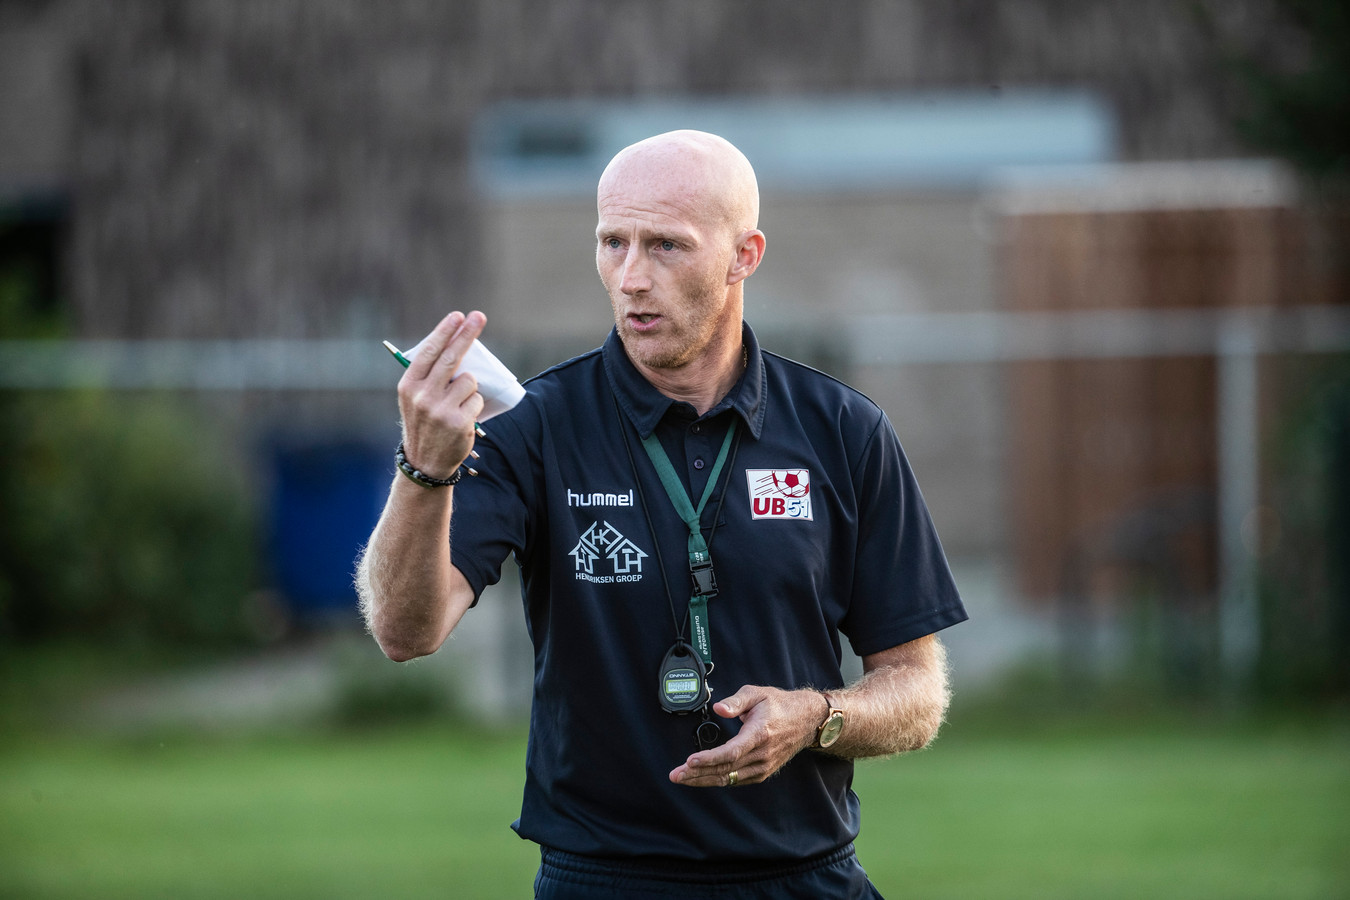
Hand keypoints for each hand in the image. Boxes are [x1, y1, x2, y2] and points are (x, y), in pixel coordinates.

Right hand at [397, 311, 486, 478]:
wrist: (424, 463)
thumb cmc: (424, 423)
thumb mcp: (415, 399)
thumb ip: (429, 376)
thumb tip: (456, 346)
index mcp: (409, 386)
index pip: (428, 352)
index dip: (444, 332)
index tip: (458, 316)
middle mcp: (423, 396)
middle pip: (451, 357)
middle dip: (466, 334)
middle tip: (478, 316)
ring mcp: (441, 410)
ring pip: (469, 380)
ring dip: (469, 388)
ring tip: (457, 405)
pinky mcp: (459, 422)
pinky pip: (477, 399)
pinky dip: (474, 405)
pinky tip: (462, 418)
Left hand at [668, 685, 822, 787]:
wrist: (806, 720)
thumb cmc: (780, 705)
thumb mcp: (757, 693)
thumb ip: (736, 701)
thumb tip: (718, 708)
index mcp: (760, 734)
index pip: (731, 752)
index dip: (709, 759)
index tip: (690, 761)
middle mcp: (762, 754)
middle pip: (726, 770)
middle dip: (697, 774)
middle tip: (675, 775)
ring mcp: (763, 766)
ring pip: (729, 779)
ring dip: (704, 780)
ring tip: (683, 778)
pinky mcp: (763, 772)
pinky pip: (737, 780)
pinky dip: (718, 780)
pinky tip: (702, 778)